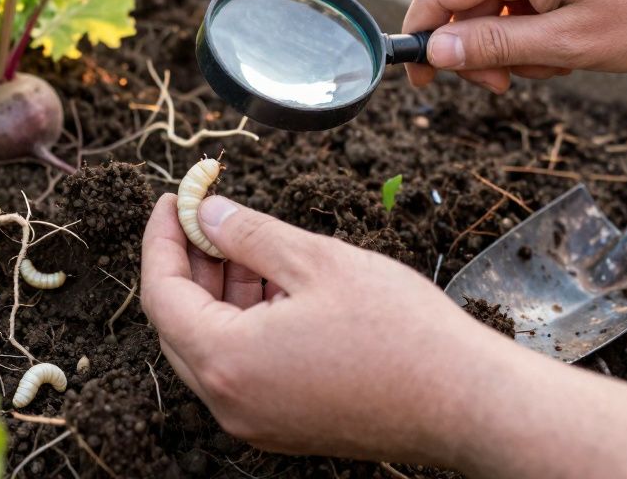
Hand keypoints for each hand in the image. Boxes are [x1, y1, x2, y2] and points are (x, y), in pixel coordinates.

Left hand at [139, 193, 510, 465]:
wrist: (465, 403)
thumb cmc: (400, 331)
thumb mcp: (317, 261)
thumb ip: (249, 234)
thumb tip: (206, 213)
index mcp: (228, 361)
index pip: (161, 293)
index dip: (162, 239)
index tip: (174, 199)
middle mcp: (230, 403)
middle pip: (178, 324)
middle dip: (189, 265)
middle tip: (210, 216)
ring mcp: (256, 421)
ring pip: (211, 348)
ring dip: (220, 295)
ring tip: (252, 246)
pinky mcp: (284, 426)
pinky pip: (242, 370)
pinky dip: (245, 326)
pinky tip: (278, 288)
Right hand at [401, 0, 626, 92]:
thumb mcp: (566, 46)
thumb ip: (493, 47)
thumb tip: (434, 52)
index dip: (421, 38)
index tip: (422, 79)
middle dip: (476, 46)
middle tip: (505, 86)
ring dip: (508, 37)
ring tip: (555, 61)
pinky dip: (526, 19)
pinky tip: (561, 39)